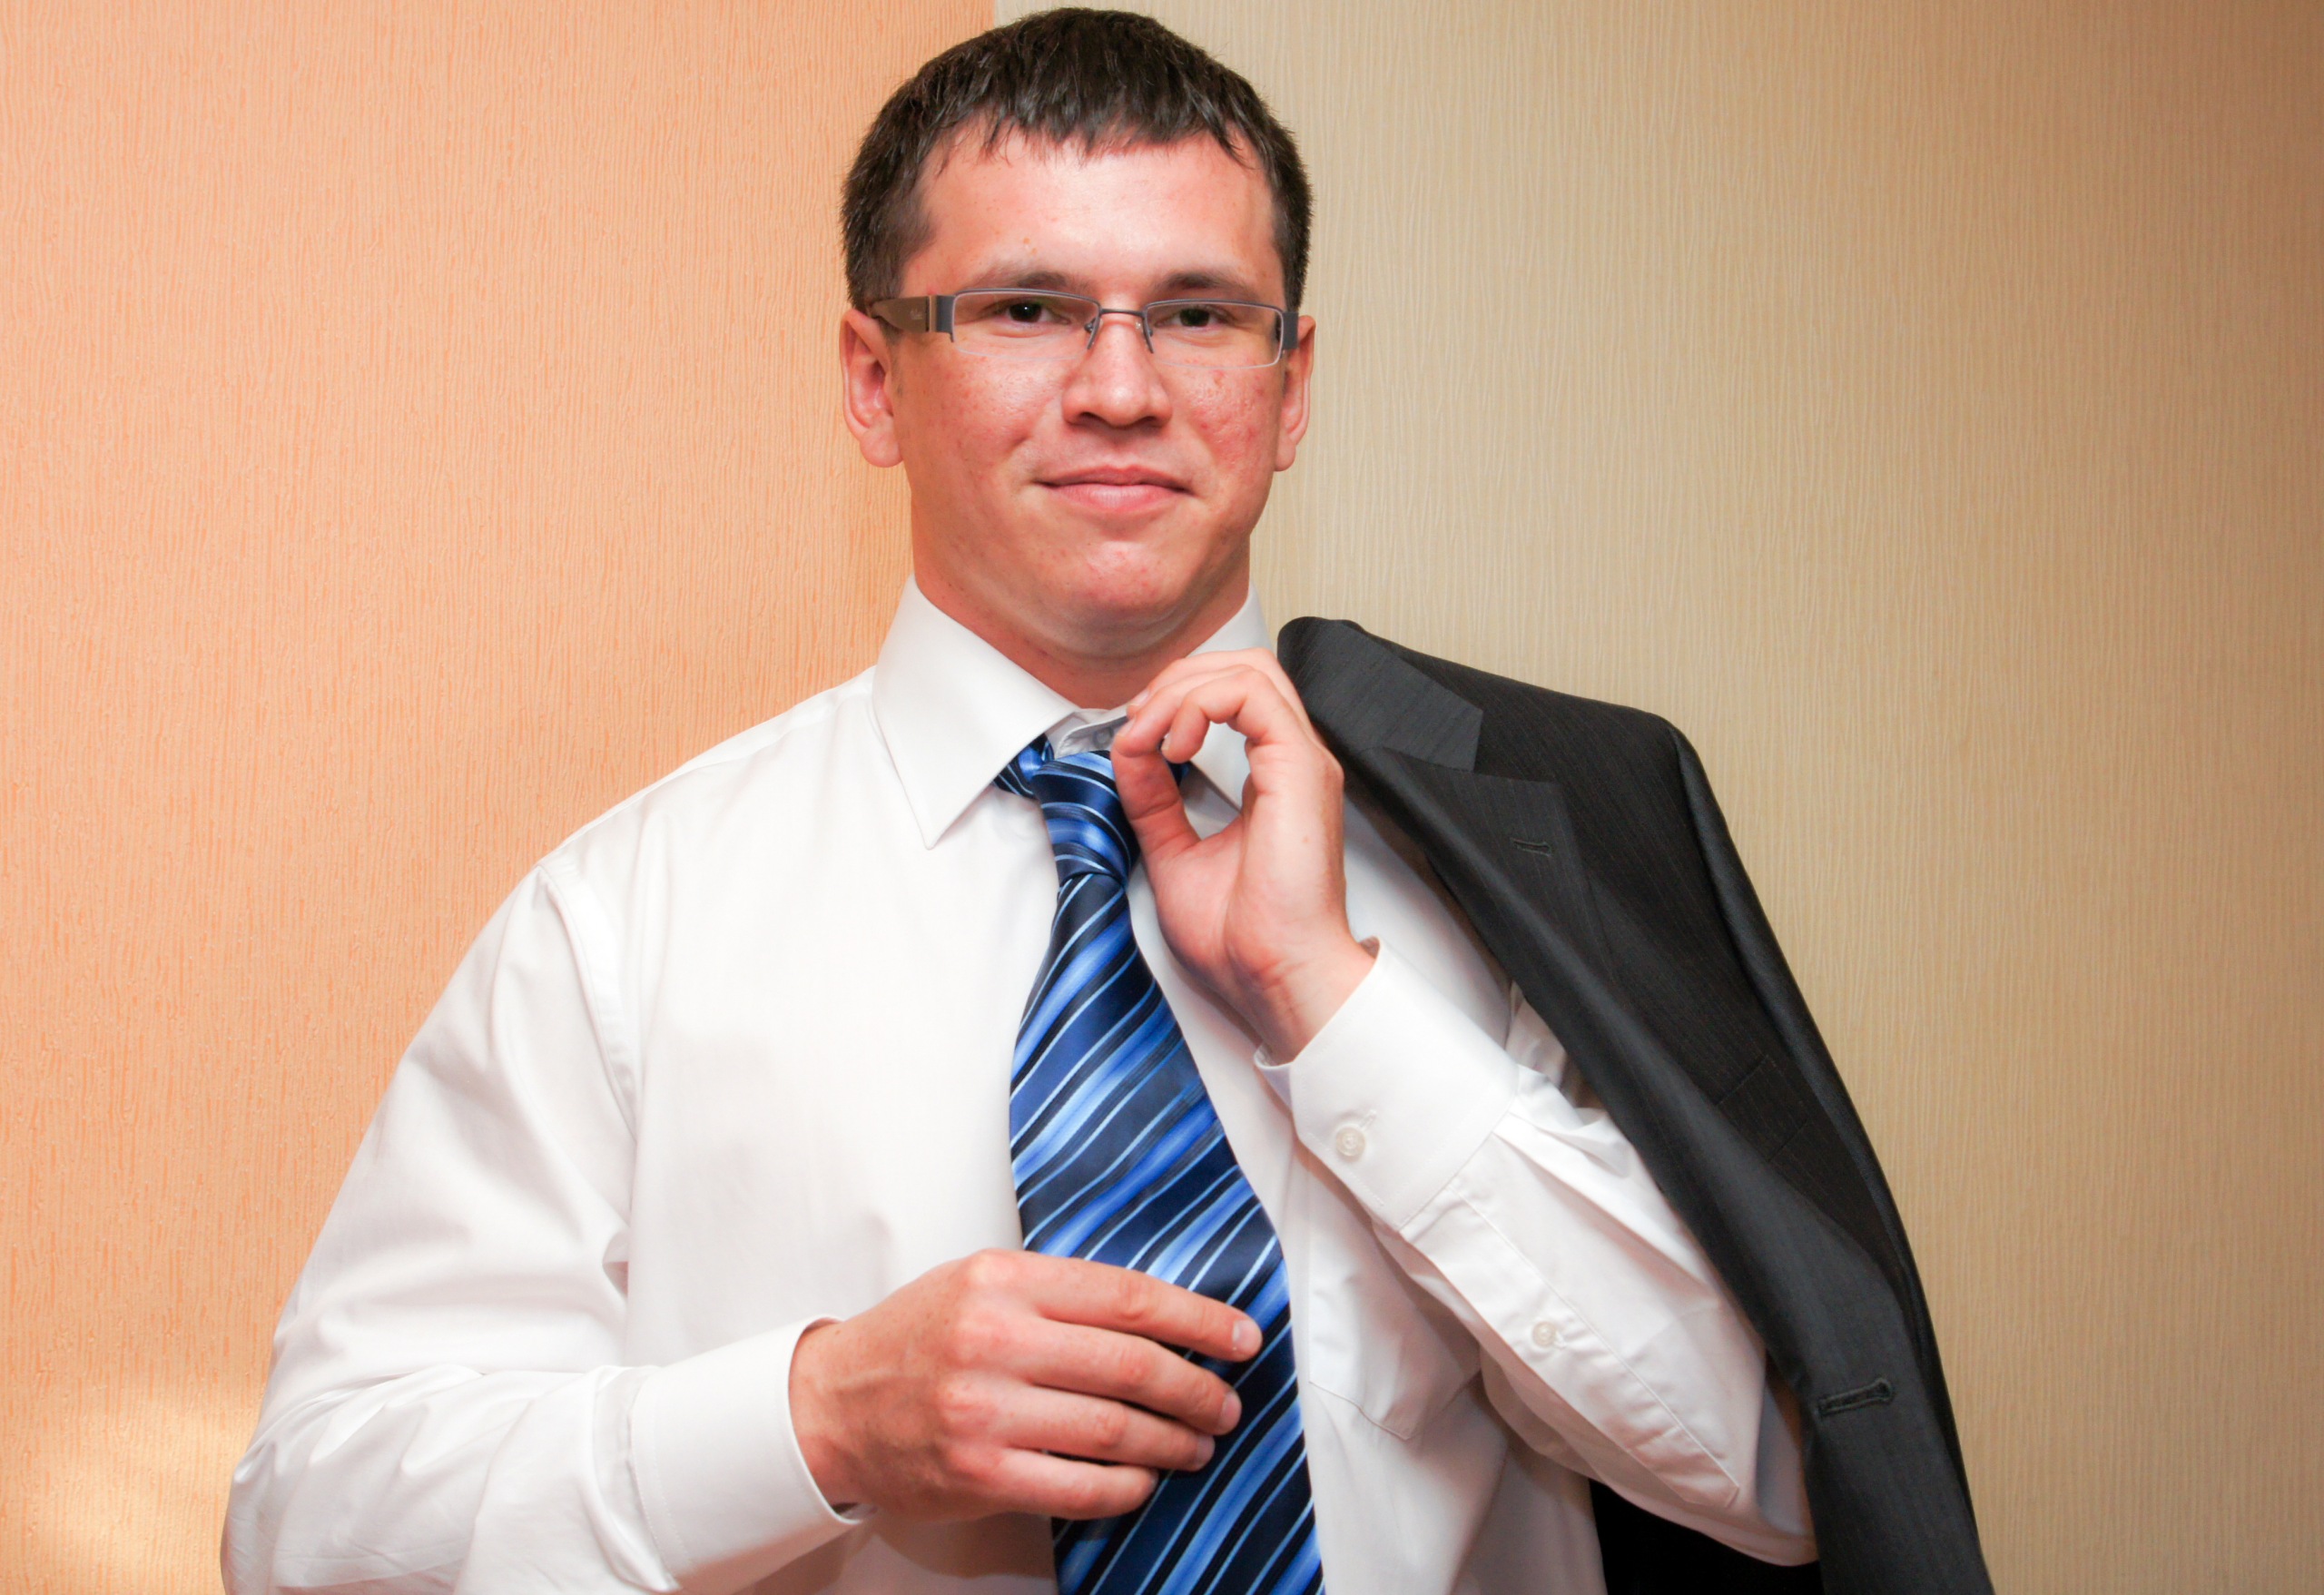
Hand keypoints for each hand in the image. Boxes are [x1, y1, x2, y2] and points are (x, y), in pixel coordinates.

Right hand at [788, 1250, 1256, 1520]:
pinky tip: (1143, 1480)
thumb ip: (1059, 1292)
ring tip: (1197, 1444)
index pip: (1128, 1298)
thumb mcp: (980, 1283)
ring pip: (1115, 1430)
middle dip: (1198, 1389)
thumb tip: (1160, 1317)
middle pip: (1133, 1366)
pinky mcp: (980, 1474)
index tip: (1240, 1339)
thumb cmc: (916, 1339)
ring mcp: (985, 1411)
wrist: (830, 1405)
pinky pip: (1080, 1487)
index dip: (1198, 1321)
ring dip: (1173, 1442)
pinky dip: (1127, 1487)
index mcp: (1004, 1280)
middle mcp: (996, 1340)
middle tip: (1226, 1403)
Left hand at [1111, 649, 1375, 1059]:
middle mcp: (1292, 762)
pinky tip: (1170, 743)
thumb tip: (1126, 750)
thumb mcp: (1173, 853)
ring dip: (1183, 689)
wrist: (1275, 978)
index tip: (1132, 738)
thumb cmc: (1244, 942)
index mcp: (1272, 779)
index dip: (1174, 699)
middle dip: (1177, 680)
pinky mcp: (1300, 767)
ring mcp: (1301, 761)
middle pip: (1244, 667)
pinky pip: (1250, 693)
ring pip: (1248, 669)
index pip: (1233, 696)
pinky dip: (1198, 703)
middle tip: (1138, 722)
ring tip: (1152, 733)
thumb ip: (1151, 799)